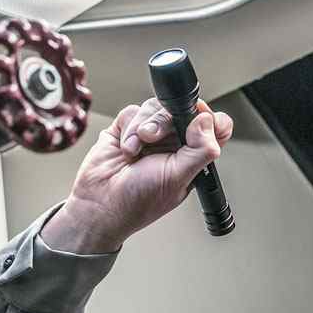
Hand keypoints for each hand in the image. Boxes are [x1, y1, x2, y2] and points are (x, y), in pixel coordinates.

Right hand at [41, 97, 234, 253]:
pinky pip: (134, 112)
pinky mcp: (127, 128)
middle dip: (166, 121)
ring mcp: (150, 134)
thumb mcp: (178, 178)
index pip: (213, 129)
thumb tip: (208, 121)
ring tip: (136, 148)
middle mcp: (173, 143)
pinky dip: (129, 129)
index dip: (209, 120)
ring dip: (145, 125)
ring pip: (156, 107)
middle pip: (182, 111)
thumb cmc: (138, 202)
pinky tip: (126, 149)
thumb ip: (200, 150)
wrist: (99, 205)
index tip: (196, 120)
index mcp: (191, 157)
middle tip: (154, 135)